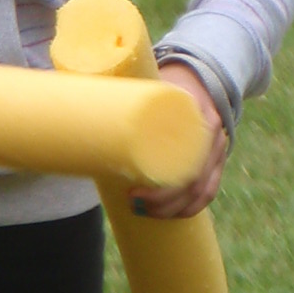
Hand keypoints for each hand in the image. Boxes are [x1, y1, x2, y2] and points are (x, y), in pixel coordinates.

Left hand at [132, 63, 229, 217]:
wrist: (194, 77)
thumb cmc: (161, 84)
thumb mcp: (146, 86)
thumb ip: (122, 96)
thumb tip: (76, 99)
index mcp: (195, 114)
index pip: (184, 159)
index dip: (159, 186)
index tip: (130, 191)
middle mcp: (211, 134)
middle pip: (192, 181)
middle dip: (161, 202)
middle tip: (132, 203)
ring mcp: (217, 150)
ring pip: (202, 191)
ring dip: (173, 209)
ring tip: (145, 211)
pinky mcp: (217, 161)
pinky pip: (209, 191)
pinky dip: (190, 208)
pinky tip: (171, 215)